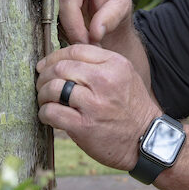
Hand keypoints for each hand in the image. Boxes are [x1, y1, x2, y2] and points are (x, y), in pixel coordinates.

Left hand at [36, 44, 160, 170]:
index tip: (46, 65)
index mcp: (115, 64)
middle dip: (45, 75)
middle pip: (61, 67)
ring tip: (45, 100)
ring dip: (42, 94)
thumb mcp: (125, 76)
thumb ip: (100, 63)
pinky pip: (51, 112)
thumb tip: (65, 59)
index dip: (55, 57)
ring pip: (53, 88)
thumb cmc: (132, 107)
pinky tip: (48, 115)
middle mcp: (104, 80)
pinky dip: (44, 113)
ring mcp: (94, 104)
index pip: (75, 50)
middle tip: (42, 84)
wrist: (147, 139)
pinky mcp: (84, 126)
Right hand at [56, 0, 132, 44]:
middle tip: (86, 42)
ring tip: (85, 41)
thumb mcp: (122, 8)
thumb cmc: (116, 0)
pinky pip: (52, 17)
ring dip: (69, 30)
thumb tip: (95, 33)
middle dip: (74, 25)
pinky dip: (65, 30)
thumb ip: (111, 19)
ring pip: (55, 10)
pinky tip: (76, 36)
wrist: (107, 10)